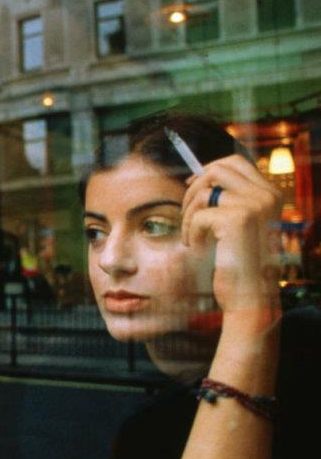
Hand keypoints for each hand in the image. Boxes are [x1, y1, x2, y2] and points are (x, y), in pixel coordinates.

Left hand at [181, 154, 282, 323]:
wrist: (251, 296)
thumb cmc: (241, 263)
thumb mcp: (241, 225)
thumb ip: (232, 200)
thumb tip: (201, 175)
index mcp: (271, 195)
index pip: (236, 162)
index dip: (208, 170)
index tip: (191, 185)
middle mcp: (267, 196)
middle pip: (219, 168)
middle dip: (195, 186)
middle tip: (187, 210)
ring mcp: (254, 205)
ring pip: (204, 192)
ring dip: (189, 214)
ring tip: (191, 236)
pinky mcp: (237, 219)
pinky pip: (197, 215)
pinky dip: (190, 232)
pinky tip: (197, 248)